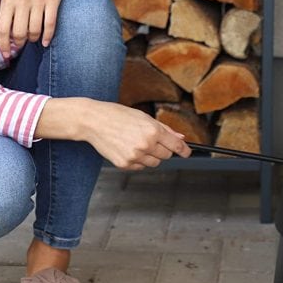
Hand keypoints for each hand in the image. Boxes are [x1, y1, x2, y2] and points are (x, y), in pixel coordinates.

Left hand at [0, 0, 68, 53]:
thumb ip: (2, 19)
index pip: (2, 28)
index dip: (3, 44)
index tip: (6, 53)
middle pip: (19, 32)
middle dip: (20, 42)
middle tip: (22, 42)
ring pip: (34, 30)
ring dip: (33, 39)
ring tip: (33, 38)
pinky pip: (50, 24)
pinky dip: (47, 37)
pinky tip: (45, 41)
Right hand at [37, 98, 191, 169]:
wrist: (94, 121)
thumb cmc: (118, 115)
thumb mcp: (143, 117)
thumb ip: (164, 129)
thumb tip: (180, 138)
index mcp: (152, 130)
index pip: (176, 146)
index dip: (184, 151)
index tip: (188, 153)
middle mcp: (145, 145)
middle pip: (166, 156)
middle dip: (163, 149)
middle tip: (152, 140)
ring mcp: (135, 156)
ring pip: (154, 163)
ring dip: (151, 156)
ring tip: (137, 142)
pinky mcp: (124, 164)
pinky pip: (140, 167)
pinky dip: (138, 160)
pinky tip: (128, 148)